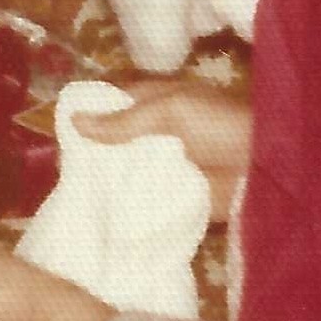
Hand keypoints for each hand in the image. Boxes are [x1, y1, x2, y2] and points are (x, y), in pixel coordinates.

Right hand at [74, 79, 251, 221]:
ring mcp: (162, 167)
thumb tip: (75, 119)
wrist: (264, 169)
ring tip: (69, 198)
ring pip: (124, 173)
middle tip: (57, 173)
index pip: (111, 104)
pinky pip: (141, 200)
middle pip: (113, 142)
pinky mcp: (172, 197)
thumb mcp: (171, 112)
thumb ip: (125, 120)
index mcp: (154, 103)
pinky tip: (97, 217)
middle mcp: (154, 134)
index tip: (55, 130)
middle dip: (90, 155)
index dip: (87, 114)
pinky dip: (124, 206)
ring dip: (104, 183)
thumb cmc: (221, 126)